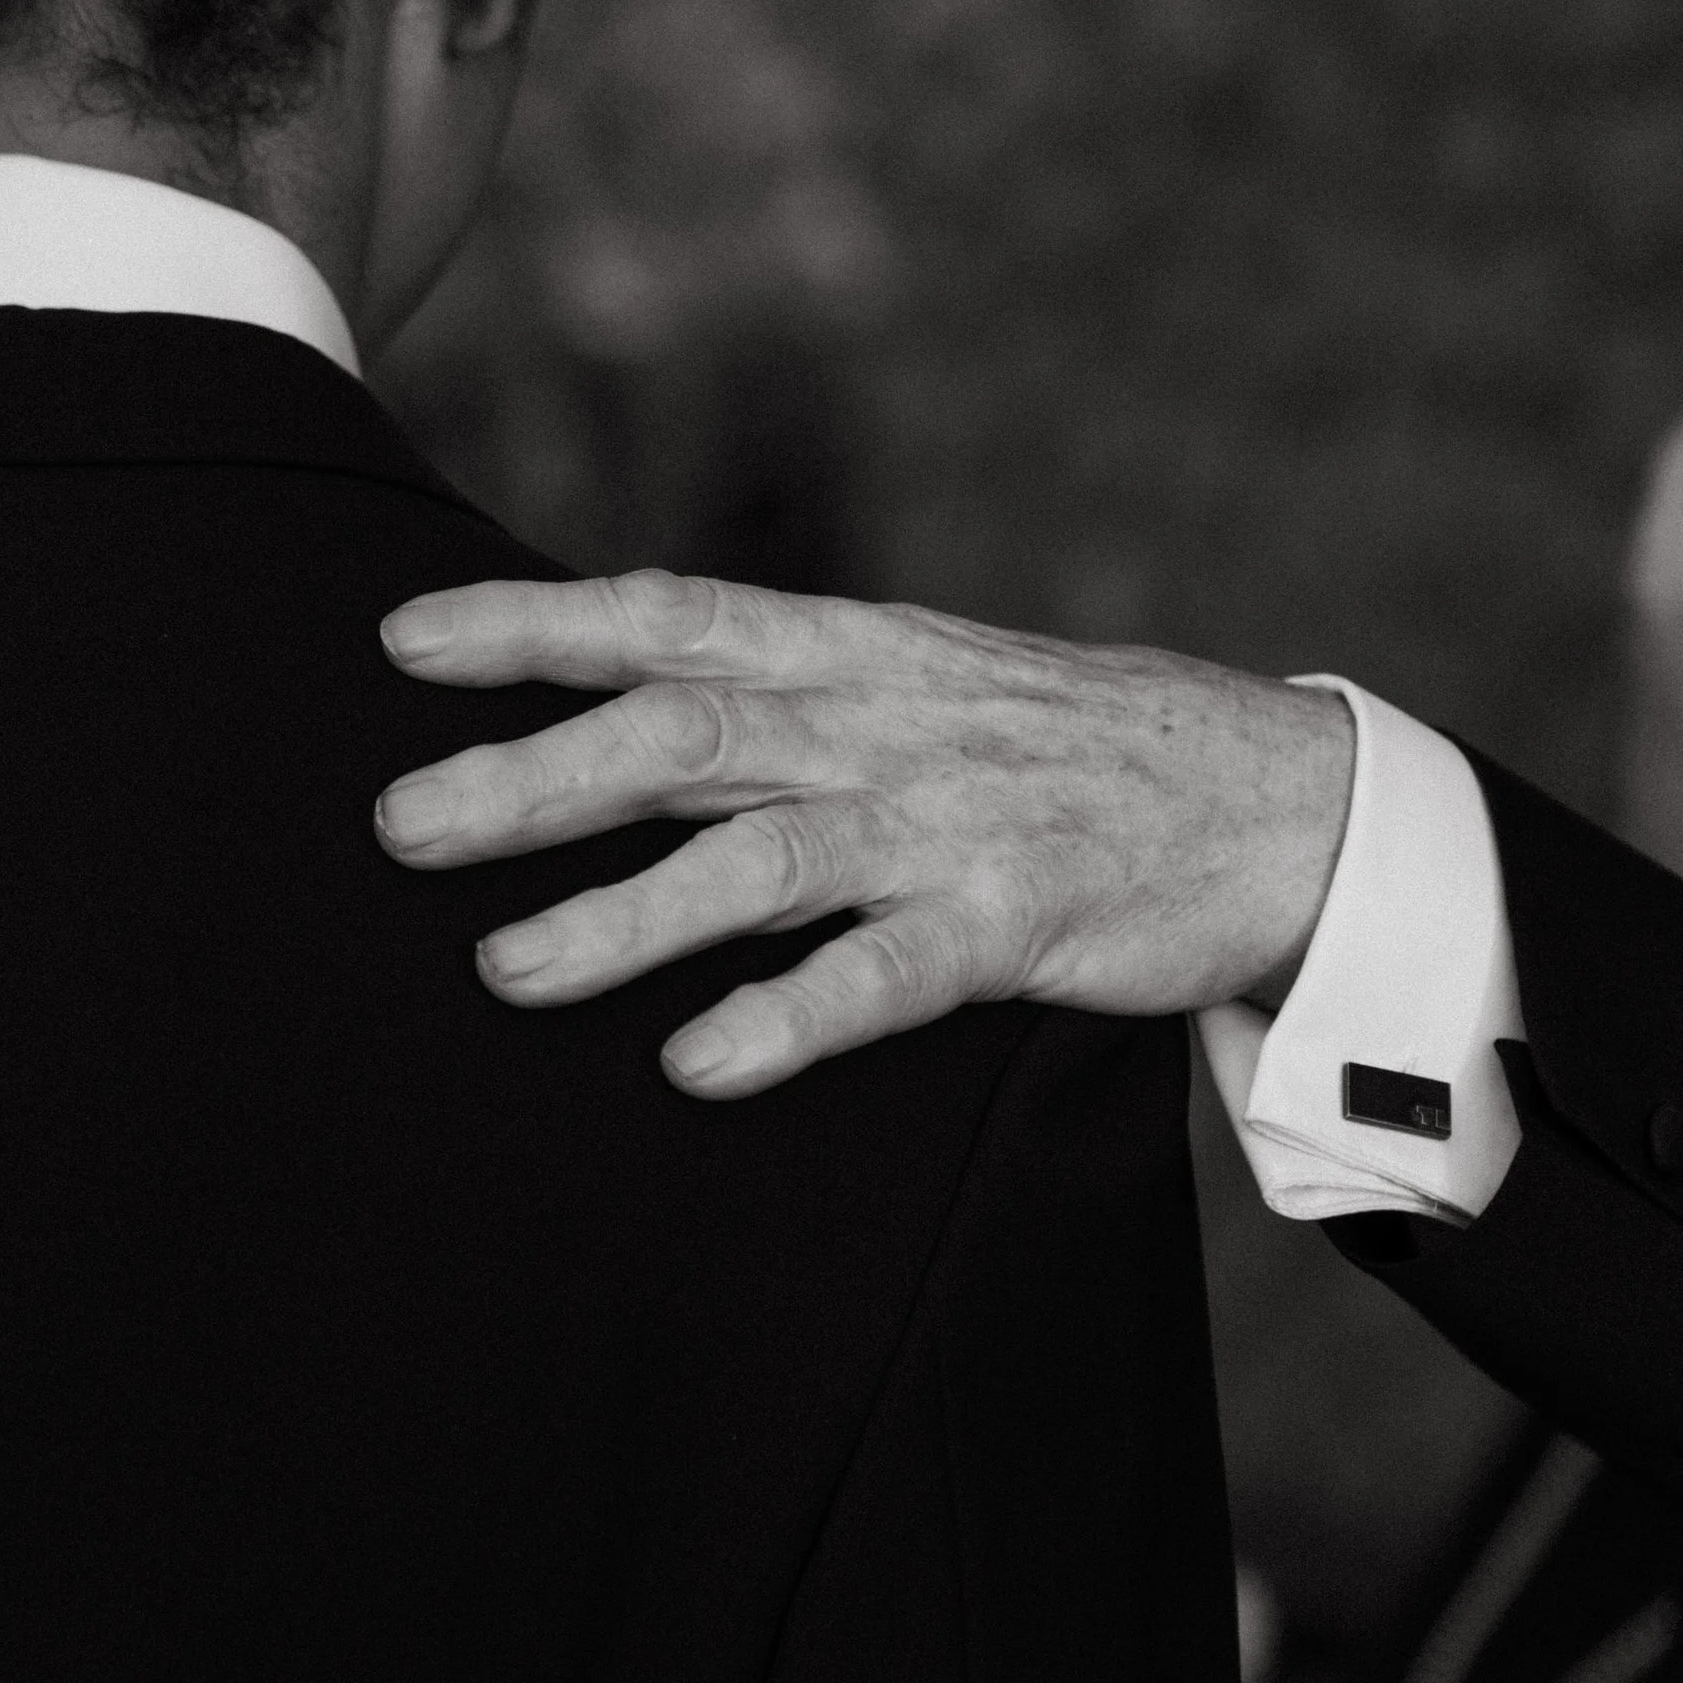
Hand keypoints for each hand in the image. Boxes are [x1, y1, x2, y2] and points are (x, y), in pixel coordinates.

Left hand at [374, 571, 1355, 1095]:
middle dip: (531, 778)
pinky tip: (701, 1064)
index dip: (533, 624)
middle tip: (398, 828)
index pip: (671, 618)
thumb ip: (786, 703)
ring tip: (506, 971)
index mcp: (858, 653)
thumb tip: (614, 719)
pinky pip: (888, 975)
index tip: (400, 642)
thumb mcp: (928, 681)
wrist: (1284, 791)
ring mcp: (952, 824)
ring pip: (762, 859)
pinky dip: (791, 1017)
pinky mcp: (1021, 923)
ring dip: (625, 915)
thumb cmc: (1074, 746)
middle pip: (682, 735)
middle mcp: (886, 726)